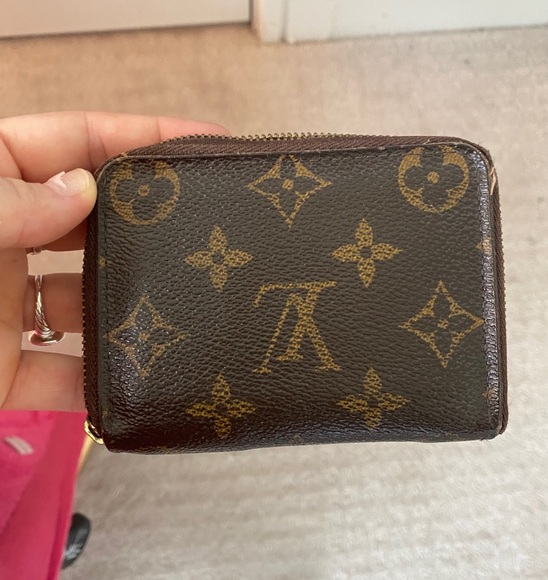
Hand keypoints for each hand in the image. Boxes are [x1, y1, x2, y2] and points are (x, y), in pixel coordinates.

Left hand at [0, 112, 227, 411]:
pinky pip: (69, 375)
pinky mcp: (6, 372)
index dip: (138, 135)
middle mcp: (2, 245)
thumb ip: (11, 199)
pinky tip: (143, 377)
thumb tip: (84, 187)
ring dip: (131, 303)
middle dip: (144, 219)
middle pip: (90, 219)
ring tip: (185, 301)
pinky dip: (103, 383)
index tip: (202, 141)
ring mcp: (6, 309)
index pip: (70, 142)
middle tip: (206, 220)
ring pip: (89, 298)